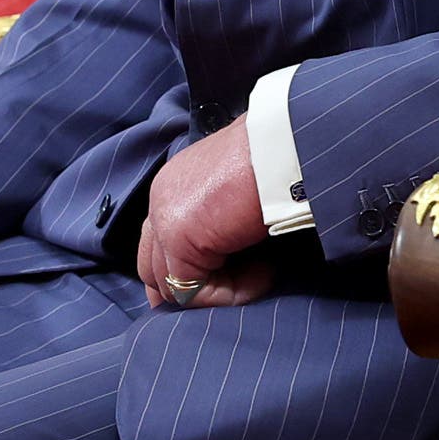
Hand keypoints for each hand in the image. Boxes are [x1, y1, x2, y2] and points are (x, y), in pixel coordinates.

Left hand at [135, 120, 271, 309]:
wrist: (285, 143)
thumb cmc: (277, 162)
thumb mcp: (239, 196)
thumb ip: (222, 224)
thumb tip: (231, 259)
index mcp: (174, 186)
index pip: (157, 245)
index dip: (183, 277)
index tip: (221, 290)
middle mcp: (161, 200)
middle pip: (153, 270)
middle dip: (189, 293)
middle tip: (235, 296)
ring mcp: (165, 218)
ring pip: (172, 286)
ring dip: (221, 292)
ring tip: (265, 274)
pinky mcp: (179, 237)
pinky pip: (191, 291)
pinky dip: (230, 294)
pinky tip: (266, 273)